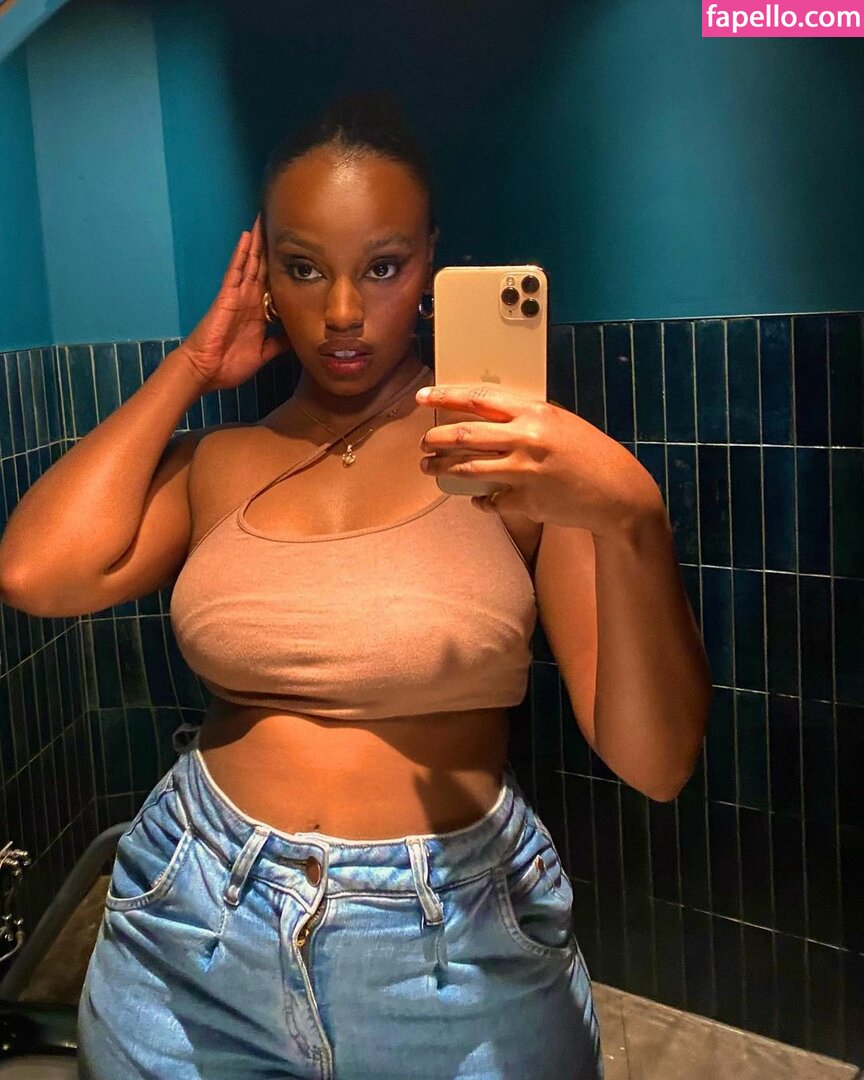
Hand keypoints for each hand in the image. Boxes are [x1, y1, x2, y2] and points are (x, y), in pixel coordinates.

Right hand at [178, 215, 290, 391]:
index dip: (282, 270)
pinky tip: (247, 237)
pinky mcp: (226, 296)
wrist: (206, 372)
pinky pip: (235, 270)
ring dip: (257, 243)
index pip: (273, 286)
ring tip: (265, 220)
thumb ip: (278, 344)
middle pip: (262, 268)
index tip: (297, 254)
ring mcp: (237, 296)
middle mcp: (249, 300)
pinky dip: (241, 253)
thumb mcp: (263, 354)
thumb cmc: (229, 365)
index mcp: (258, 314)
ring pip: (250, 263)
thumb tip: (297, 337)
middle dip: (270, 248)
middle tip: (282, 225)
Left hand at [415, 384, 661, 535]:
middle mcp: (526, 439)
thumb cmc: (590, 455)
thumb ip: (525, 420)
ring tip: (430, 468)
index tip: (423, 397)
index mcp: (534, 413)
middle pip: (464, 435)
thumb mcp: (559, 424)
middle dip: (435, 440)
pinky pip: (490, 500)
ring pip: (468, 469)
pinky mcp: (525, 501)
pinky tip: (478, 500)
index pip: (477, 399)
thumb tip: (486, 419)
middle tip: (423, 443)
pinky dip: (481, 501)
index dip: (444, 397)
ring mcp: (524, 472)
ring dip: (443, 469)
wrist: (618, 492)